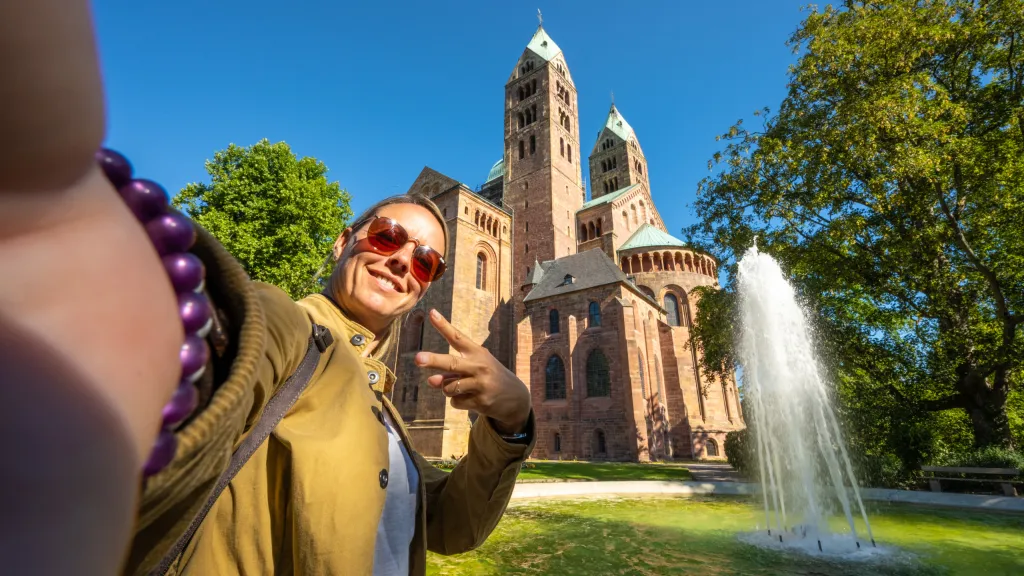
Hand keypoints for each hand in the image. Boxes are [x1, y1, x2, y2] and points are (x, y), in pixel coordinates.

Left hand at [415, 309, 530, 432]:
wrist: (515, 398)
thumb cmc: (488, 377)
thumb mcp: (474, 368)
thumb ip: (451, 371)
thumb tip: (431, 381)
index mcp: (477, 352)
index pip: (458, 337)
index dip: (444, 325)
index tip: (431, 313)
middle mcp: (479, 366)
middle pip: (451, 363)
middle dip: (433, 360)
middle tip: (418, 358)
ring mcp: (481, 384)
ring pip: (448, 388)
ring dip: (448, 390)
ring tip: (463, 388)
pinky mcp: (481, 401)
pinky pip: (456, 402)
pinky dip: (458, 402)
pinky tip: (471, 399)